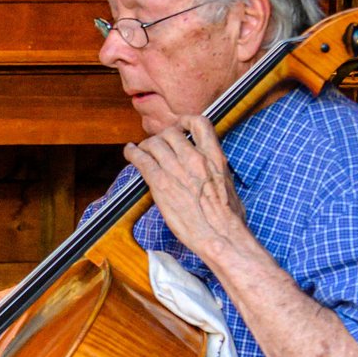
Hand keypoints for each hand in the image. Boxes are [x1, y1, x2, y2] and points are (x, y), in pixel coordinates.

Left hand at [124, 115, 253, 268]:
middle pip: (170, 133)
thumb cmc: (228, 217)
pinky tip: (129, 152)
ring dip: (145, 145)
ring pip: (154, 143)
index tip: (179, 127)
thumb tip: (211, 172)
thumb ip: (216, 172)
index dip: (185, 121)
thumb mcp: (228, 185)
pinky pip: (141, 160)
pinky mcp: (160, 183)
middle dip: (161, 137)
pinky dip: (132, 153)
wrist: (220, 235)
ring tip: (140, 150)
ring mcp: (177, 169)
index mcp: (215, 157)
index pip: (200, 123)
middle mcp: (195, 158)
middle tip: (156, 145)